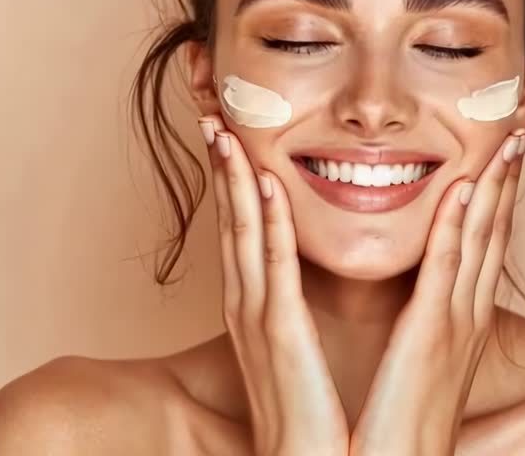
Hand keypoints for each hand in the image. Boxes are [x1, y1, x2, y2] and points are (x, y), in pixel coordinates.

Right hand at [198, 115, 349, 455]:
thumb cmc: (314, 415)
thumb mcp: (299, 349)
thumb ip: (297, 308)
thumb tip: (305, 276)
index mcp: (257, 306)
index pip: (243, 228)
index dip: (233, 178)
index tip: (230, 131)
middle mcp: (249, 305)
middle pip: (231, 220)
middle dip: (221, 166)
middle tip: (210, 111)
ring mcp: (259, 319)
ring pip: (244, 233)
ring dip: (236, 179)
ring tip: (225, 128)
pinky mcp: (281, 337)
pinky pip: (274, 269)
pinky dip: (269, 224)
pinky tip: (267, 185)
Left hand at [349, 129, 524, 455]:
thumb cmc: (398, 428)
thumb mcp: (419, 368)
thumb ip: (424, 331)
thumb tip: (421, 309)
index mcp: (461, 323)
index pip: (483, 248)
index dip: (497, 200)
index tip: (503, 158)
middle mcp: (467, 318)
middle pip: (493, 234)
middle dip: (507, 183)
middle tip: (520, 132)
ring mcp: (453, 324)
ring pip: (479, 240)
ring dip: (492, 187)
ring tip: (506, 141)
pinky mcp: (429, 336)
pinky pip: (444, 270)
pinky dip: (455, 226)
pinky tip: (463, 189)